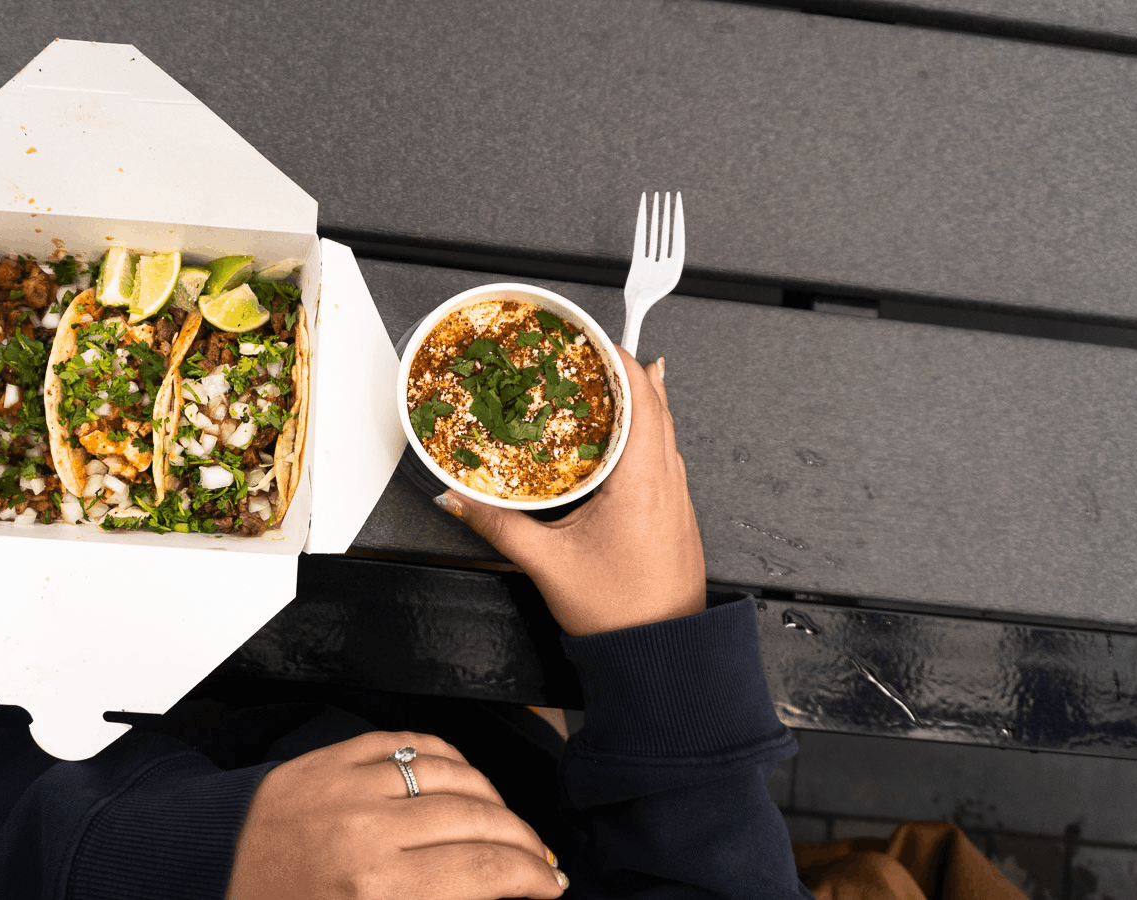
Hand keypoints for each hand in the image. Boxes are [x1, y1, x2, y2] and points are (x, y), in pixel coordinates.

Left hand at [226, 731, 565, 899]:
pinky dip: (445, 758)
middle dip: (524, 841)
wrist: (207, 879)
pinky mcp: (330, 759)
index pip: (488, 871)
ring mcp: (348, 787)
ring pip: (453, 773)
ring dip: (492, 797)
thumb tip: (499, 892)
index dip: (533, 876)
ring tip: (504, 822)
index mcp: (378, 891)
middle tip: (537, 858)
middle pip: (480, 820)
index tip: (548, 885)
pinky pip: (407, 743)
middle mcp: (367, 834)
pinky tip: (461, 778)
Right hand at [437, 352, 705, 634]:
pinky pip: (661, 454)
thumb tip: (459, 500)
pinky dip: (640, 431)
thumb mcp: (546, 563)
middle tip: (589, 350)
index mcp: (642, 480)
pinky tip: (619, 439)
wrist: (662, 654)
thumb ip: (497, 524)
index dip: (618, 357)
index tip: (592, 338)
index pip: (640, 395)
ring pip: (661, 428)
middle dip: (622, 370)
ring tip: (602, 383)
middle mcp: (667, 481)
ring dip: (635, 400)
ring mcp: (676, 496)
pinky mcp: (674, 513)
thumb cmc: (622, 613)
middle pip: (654, 404)